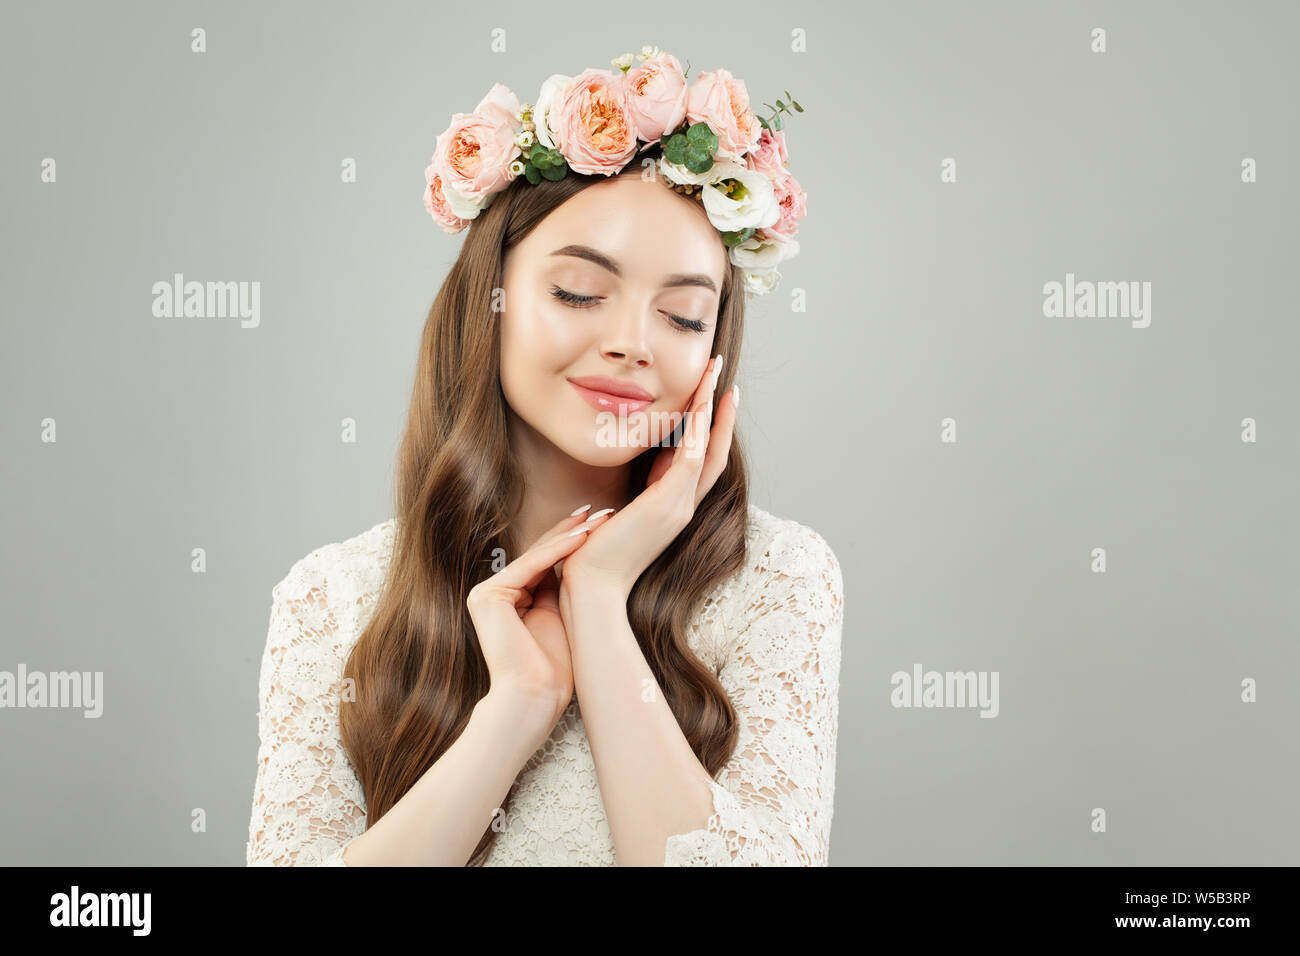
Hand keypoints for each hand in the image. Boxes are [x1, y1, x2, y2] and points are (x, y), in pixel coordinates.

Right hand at [466, 506, 616, 725]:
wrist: (535, 698)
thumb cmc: (553, 670)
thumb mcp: (560, 617)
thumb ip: (558, 588)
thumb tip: (576, 557)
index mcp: (509, 600)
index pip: (545, 563)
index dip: (573, 541)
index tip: (602, 524)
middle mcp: (493, 594)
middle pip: (540, 555)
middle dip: (573, 532)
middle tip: (602, 512)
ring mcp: (486, 594)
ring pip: (536, 557)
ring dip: (570, 536)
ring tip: (599, 519)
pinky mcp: (487, 596)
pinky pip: (530, 568)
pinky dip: (558, 551)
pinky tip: (582, 536)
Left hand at [560, 353, 737, 599]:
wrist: (591, 588)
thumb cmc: (595, 556)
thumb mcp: (619, 514)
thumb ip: (634, 492)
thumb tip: (641, 467)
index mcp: (673, 507)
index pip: (699, 459)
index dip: (708, 426)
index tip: (710, 395)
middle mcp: (683, 506)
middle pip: (713, 449)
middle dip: (719, 409)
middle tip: (721, 372)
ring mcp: (679, 506)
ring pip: (707, 448)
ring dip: (712, 407)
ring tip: (715, 374)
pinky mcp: (668, 506)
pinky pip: (691, 459)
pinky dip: (699, 430)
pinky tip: (702, 403)